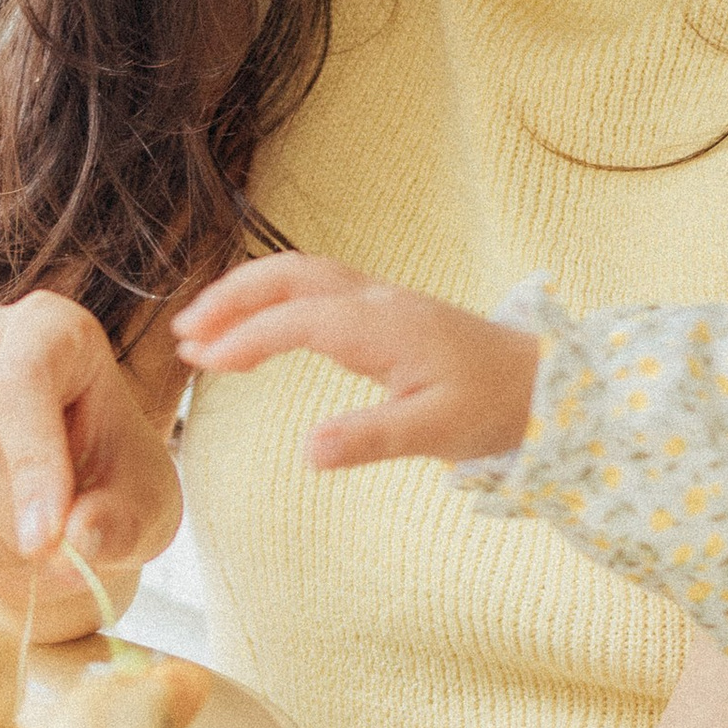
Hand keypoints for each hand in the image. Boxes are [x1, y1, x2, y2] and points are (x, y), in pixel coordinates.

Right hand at [0, 293, 182, 627]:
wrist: (63, 500)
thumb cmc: (114, 482)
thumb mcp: (147, 503)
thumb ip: (122, 521)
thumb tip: (77, 541)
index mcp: (50, 328)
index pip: (20, 380)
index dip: (31, 463)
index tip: (51, 540)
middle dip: (9, 514)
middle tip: (53, 558)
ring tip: (32, 551)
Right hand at [175, 254, 541, 469]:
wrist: (543, 383)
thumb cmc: (492, 406)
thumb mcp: (435, 432)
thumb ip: (369, 439)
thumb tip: (307, 453)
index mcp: (384, 326)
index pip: (297, 319)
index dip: (245, 338)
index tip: (202, 362)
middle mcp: (376, 301)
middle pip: (289, 275)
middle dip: (231, 297)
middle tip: (184, 335)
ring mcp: (380, 300)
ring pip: (300, 275)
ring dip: (247, 294)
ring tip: (202, 332)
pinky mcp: (383, 311)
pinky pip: (315, 288)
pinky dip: (273, 299)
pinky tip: (255, 331)